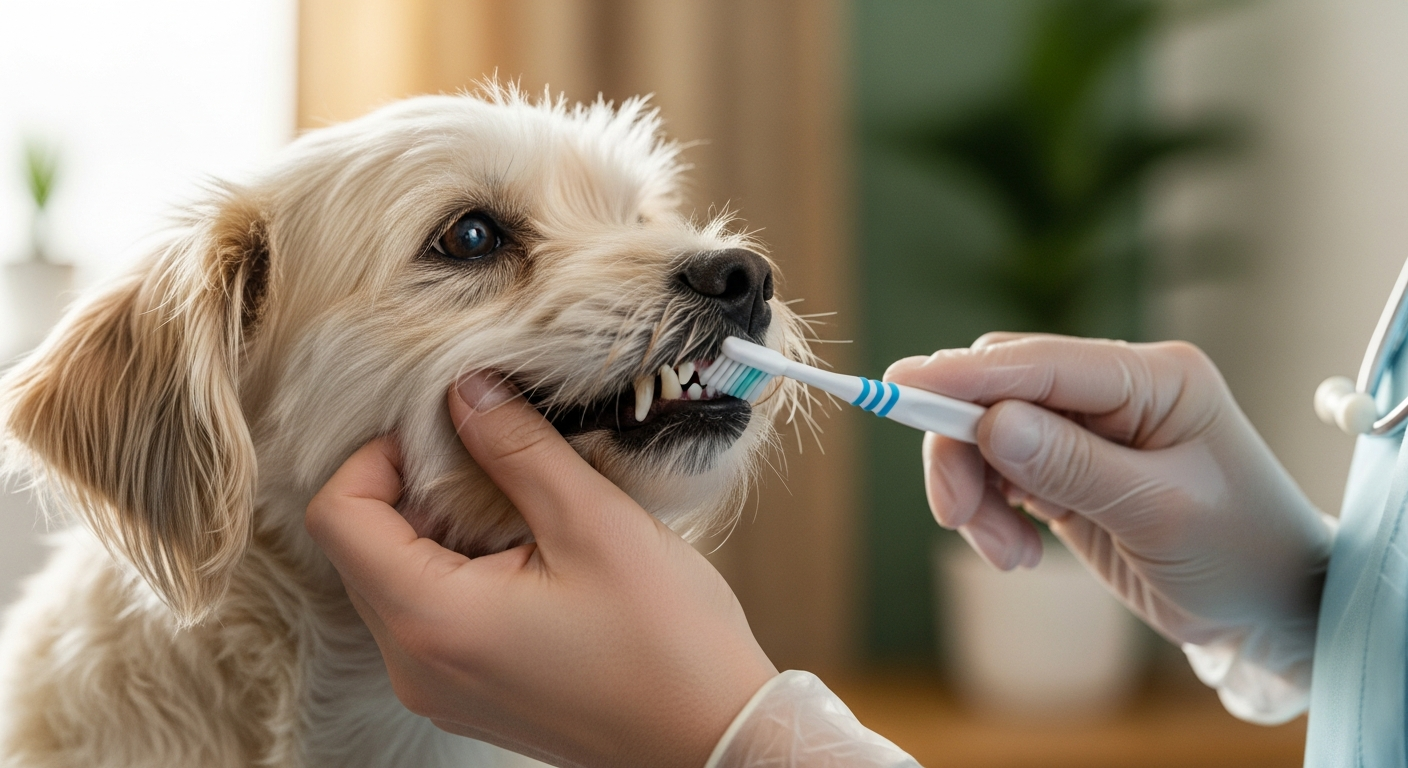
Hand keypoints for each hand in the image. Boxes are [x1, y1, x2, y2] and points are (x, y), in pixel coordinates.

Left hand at [304, 372, 776, 767]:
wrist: (713, 737)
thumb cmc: (667, 644)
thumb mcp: (592, 522)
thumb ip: (516, 448)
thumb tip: (466, 392)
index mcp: (432, 622)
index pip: (337, 515)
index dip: (377, 455)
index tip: (443, 432)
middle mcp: (416, 666)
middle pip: (360, 547)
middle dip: (413, 487)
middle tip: (491, 460)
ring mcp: (439, 689)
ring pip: (396, 580)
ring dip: (440, 528)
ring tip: (520, 509)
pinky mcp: (469, 695)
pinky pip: (430, 617)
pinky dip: (461, 570)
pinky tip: (529, 555)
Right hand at [885, 333, 1333, 647]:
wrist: (1270, 608)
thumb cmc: (1238, 555)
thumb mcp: (1157, 513)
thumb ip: (1071, 465)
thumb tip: (990, 424)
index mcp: (1152, 378)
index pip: (1041, 362)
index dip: (964, 374)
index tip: (899, 388)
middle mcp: (1115, 391)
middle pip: (999, 391)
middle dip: (964, 450)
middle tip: (956, 515)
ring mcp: (1089, 429)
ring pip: (988, 437)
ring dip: (978, 494)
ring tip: (1009, 554)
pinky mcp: (1069, 468)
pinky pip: (1000, 474)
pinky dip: (992, 513)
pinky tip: (1021, 552)